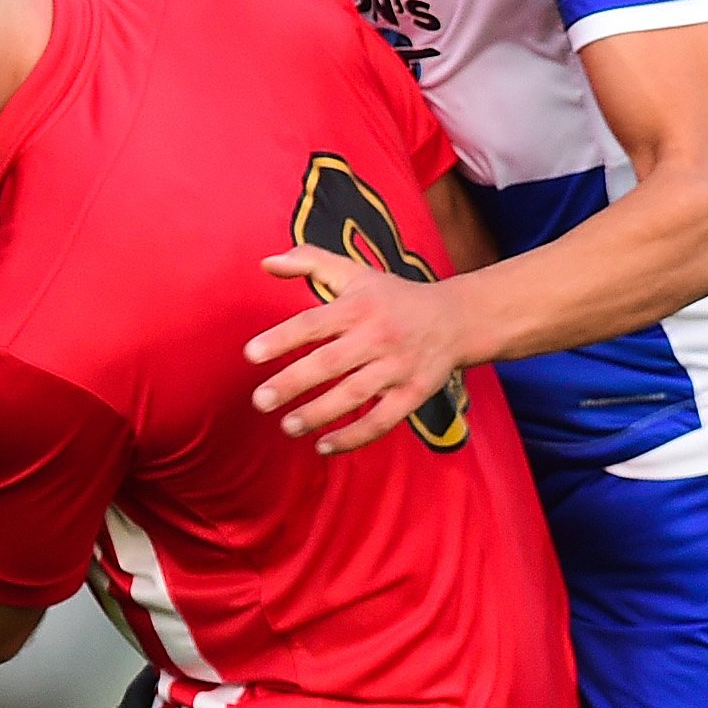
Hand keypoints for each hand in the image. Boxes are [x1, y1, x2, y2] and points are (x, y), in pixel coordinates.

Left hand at [247, 247, 467, 455]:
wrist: (456, 319)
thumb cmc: (395, 297)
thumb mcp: (356, 273)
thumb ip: (310, 261)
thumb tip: (265, 262)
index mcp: (359, 307)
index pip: (314, 323)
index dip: (282, 338)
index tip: (251, 354)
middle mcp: (378, 336)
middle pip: (330, 363)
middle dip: (293, 383)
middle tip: (260, 401)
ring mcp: (397, 368)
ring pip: (354, 395)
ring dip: (319, 414)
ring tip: (287, 426)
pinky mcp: (413, 394)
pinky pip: (382, 421)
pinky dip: (354, 437)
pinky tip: (323, 446)